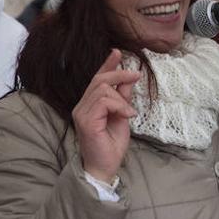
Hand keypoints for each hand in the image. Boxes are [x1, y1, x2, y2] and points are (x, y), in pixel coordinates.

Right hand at [73, 50, 139, 183]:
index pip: (96, 79)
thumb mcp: (122, 116)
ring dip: (121, 98)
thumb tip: (128, 78)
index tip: (117, 52)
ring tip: (129, 112)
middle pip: (99, 79)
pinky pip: (104, 102)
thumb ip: (122, 98)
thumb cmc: (112, 144)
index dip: (107, 64)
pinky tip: (127, 115)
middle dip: (119, 73)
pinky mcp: (86, 121)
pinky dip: (119, 105)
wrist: (105, 166)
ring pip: (102, 89)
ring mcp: (81, 113)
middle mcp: (82, 106)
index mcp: (89, 104)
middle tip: (137, 74)